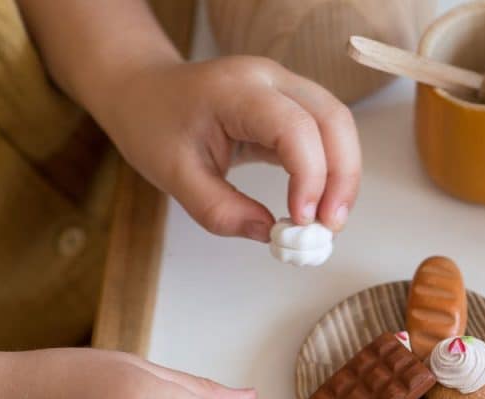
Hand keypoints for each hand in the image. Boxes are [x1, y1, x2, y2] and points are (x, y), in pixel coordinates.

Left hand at [98, 56, 360, 241]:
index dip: (310, 175)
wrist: (142, 90)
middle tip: (330, 227)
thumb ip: (219, 209)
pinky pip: (326, 133)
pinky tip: (318, 202)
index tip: (301, 221)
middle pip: (333, 119)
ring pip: (339, 124)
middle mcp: (270, 79)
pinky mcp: (290, 103)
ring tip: (328, 221)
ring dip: (343, 175)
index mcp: (236, 89)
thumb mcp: (173, 175)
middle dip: (342, 177)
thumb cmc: (153, 124)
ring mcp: (285, 87)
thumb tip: (269, 233)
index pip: (294, 127)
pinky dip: (330, 169)